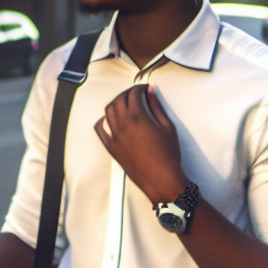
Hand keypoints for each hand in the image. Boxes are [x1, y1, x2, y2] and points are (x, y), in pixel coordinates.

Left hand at [94, 85, 186, 203]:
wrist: (160, 179)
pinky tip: (111, 119)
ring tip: (126, 105)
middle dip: (127, 93)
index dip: (139, 88)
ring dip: (116, 103)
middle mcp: (122, 124)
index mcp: (137, 116)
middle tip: (136, 95)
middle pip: (119, 99)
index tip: (144, 89)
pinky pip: (100, 127)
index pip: (133, 93)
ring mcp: (114, 135)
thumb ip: (157, 106)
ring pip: (108, 111)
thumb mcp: (168, 126)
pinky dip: (104, 119)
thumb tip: (150, 91)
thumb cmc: (168, 154)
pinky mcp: (110, 146)